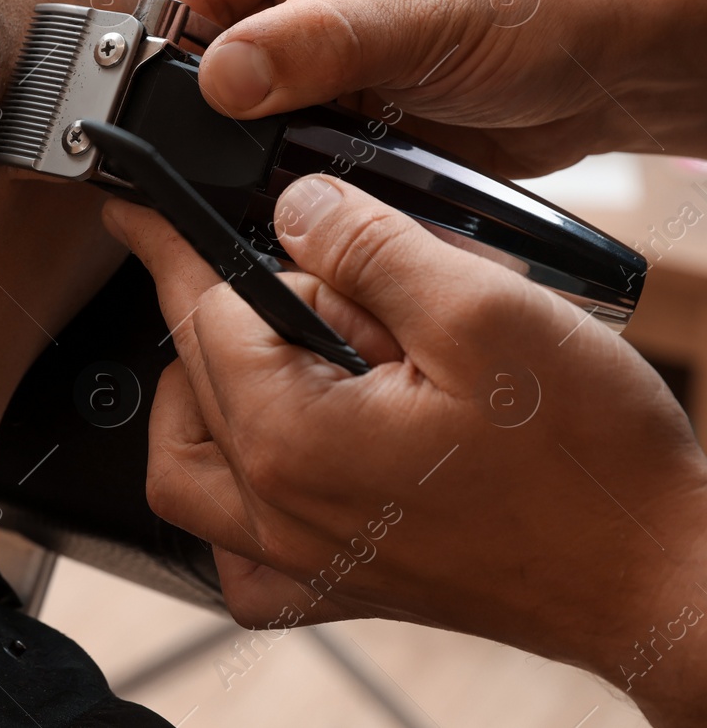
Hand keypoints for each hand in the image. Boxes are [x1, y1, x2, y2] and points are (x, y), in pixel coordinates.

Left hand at [104, 177, 706, 726]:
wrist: (657, 578)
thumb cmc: (590, 470)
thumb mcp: (482, 312)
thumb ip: (368, 247)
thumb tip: (293, 208)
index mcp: (288, 437)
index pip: (199, 313)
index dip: (185, 246)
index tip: (140, 209)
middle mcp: (273, 513)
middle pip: (195, 380)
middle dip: (236, 310)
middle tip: (317, 276)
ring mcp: (301, 563)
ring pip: (191, 467)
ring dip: (217, 393)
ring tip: (303, 350)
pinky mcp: (337, 586)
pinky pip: (238, 544)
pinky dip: (239, 487)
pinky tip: (293, 446)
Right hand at [162, 0, 706, 175]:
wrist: (607, 76)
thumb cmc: (538, 7)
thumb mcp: (416, 19)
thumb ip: (311, 46)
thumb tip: (219, 80)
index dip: (178, 45)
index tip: (169, 106)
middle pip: (207, 44)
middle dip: (213, 102)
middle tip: (221, 147)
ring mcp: (312, 41)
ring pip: (236, 101)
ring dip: (250, 140)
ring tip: (278, 161)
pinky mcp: (332, 98)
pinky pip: (276, 139)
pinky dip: (282, 166)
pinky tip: (299, 178)